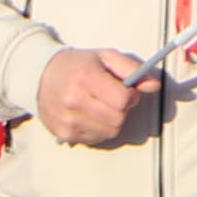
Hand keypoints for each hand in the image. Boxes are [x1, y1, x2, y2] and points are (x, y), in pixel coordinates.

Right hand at [35, 48, 159, 144]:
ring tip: (101, 105)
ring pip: (110, 130)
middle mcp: (74, 101)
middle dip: (123, 108)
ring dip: (113, 120)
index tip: (127, 90)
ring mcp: (67, 120)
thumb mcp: (106, 57)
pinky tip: (91, 114)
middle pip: (118, 118)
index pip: (123, 100)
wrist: (41, 76)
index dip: (131, 95)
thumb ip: (132, 69)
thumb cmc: (78, 65)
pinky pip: (97, 138)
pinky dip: (100, 128)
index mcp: (86, 78)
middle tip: (114, 98)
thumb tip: (154, 85)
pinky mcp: (64, 133)